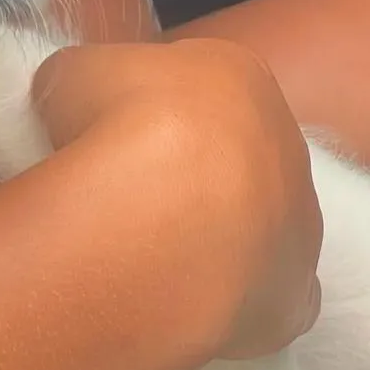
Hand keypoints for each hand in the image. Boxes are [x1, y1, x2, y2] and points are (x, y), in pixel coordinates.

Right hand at [32, 39, 322, 361]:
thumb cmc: (114, 122)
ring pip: (255, 224)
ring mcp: (298, 223)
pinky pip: (270, 294)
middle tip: (126, 192)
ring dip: (211, 232)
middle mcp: (284, 143)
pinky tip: (187, 298)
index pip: (197, 83)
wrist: (153, 214)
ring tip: (145, 252)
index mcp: (238, 74)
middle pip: (233, 153)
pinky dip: (235, 296)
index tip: (106, 130)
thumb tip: (77, 103)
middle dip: (187, 168)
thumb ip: (88, 81)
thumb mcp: (72, 71)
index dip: (147, 106)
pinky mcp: (293, 296)